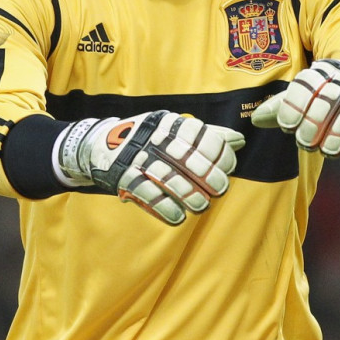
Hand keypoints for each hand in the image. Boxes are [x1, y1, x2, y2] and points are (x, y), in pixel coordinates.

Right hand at [56, 110, 244, 224]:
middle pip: (184, 155)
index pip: (198, 133)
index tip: (229, 168)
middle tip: (220, 189)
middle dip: (206, 174)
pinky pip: (145, 192)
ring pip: (166, 176)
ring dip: (187, 194)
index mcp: (169, 122)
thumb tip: (239, 141)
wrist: (100, 145)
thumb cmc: (149, 139)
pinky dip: (163, 207)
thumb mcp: (175, 131)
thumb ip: (207, 136)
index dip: (218, 151)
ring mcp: (136, 156)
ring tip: (201, 207)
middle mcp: (152, 136)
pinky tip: (178, 217)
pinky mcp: (122, 176)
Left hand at [250, 59, 339, 158]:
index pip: (303, 87)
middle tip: (305, 142)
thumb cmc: (324, 95)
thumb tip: (256, 119)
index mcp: (319, 75)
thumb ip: (280, 107)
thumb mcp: (302, 97)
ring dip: (334, 138)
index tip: (287, 126)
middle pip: (324, 103)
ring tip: (327, 149)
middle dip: (312, 127)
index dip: (293, 108)